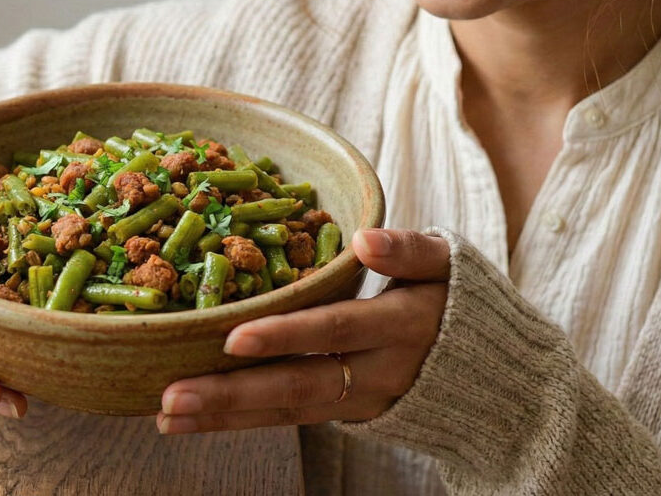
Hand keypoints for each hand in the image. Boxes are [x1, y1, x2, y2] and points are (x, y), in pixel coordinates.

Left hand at [156, 229, 448, 433]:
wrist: (494, 379)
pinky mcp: (342, 415)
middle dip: (232, 396)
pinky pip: (286, 420)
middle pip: (297, 386)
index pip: (334, 330)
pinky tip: (188, 421)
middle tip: (172, 398)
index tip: (231, 338)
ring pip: (284, 413)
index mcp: (399, 327)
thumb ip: (411, 251)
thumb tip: (365, 238)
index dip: (286, 335)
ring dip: (223, 418)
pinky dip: (236, 422)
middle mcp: (375, 373)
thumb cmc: (459, 302)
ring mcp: (357, 402)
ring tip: (165, 416)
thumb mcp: (450, 266)